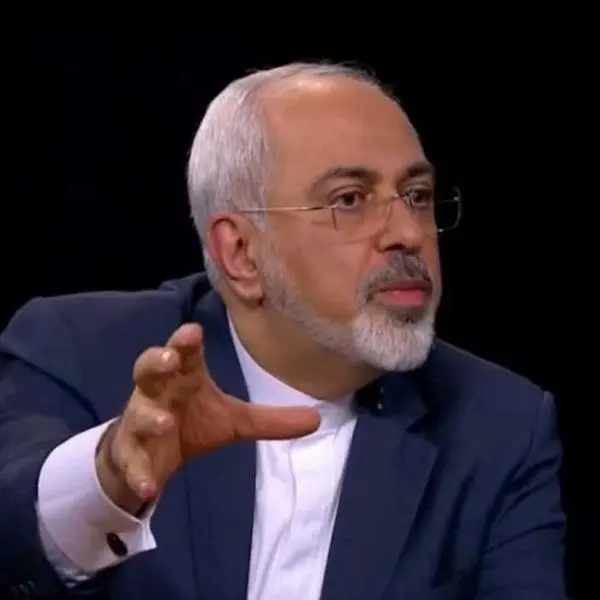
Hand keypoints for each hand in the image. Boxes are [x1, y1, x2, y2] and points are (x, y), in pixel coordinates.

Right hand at [96, 323, 319, 512]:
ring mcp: (139, 422)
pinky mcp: (128, 454)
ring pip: (137, 413)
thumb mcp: (233, 421)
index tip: (194, 331)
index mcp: (184, 378)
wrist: (149, 456)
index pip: (184, 353)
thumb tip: (317, 419)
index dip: (185, 341)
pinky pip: (129, 461)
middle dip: (155, 362)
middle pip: (148, 369)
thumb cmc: (190, 423)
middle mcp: (158, 393)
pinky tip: (150, 486)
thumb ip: (269, 420)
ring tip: (165, 422)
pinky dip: (138, 472)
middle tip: (169, 359)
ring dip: (149, 417)